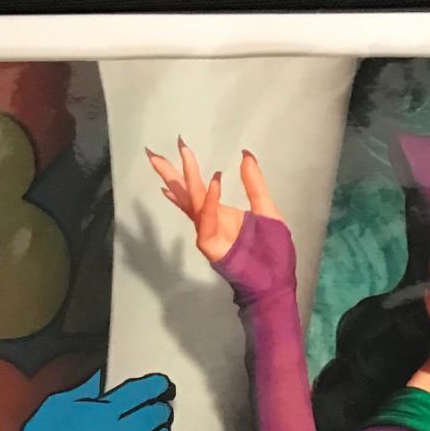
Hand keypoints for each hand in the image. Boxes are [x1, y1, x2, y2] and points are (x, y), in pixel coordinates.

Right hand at [0, 370, 173, 430]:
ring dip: (158, 429)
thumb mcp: (59, 402)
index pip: (148, 391)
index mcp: (109, 411)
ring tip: (152, 425)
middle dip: (160, 405)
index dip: (159, 385)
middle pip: (159, 414)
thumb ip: (88, 386)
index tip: (161, 385)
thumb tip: (103, 373)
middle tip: (158, 404)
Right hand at [146, 142, 283, 265]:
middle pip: (185, 194)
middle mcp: (210, 221)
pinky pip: (208, 221)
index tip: (180, 147)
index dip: (187, 170)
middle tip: (152, 153)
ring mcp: (209, 234)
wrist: (277, 283)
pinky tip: (214, 181)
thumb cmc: (273, 253)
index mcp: (220, 212)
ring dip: (188, 179)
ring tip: (184, 155)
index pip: (196, 189)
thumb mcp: (267, 210)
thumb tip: (245, 154)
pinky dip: (210, 201)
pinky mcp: (212, 247)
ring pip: (193, 203)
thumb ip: (254, 184)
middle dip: (169, 174)